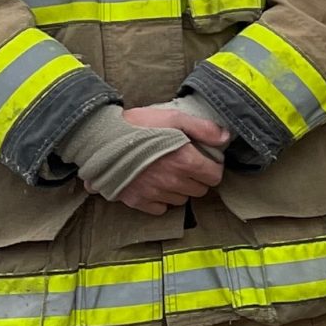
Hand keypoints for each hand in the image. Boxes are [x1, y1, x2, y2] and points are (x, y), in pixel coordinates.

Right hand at [107, 107, 227, 213]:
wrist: (101, 138)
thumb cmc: (138, 125)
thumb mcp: (174, 117)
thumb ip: (203, 128)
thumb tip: (225, 138)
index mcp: (185, 161)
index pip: (214, 177)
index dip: (211, 168)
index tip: (204, 160)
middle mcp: (173, 181)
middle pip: (200, 190)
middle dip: (197, 179)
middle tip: (186, 165)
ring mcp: (155, 193)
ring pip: (181, 200)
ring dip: (180, 189)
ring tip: (169, 174)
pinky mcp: (138, 201)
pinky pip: (160, 208)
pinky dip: (161, 200)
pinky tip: (155, 185)